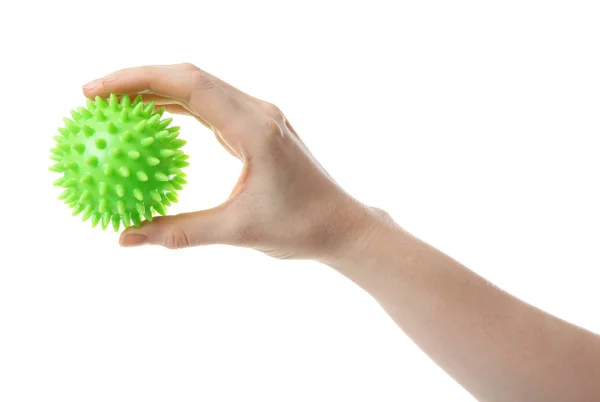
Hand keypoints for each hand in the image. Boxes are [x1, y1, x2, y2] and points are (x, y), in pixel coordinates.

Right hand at [83, 63, 381, 260]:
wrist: (342, 223)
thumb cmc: (300, 229)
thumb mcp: (237, 232)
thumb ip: (179, 232)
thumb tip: (126, 238)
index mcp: (255, 128)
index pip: (188, 85)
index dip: (137, 80)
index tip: (96, 93)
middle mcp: (258, 112)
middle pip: (190, 76)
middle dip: (138, 79)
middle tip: (93, 98)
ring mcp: (260, 116)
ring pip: (200, 87)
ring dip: (157, 90)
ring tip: (116, 106)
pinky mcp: (259, 126)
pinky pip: (211, 106)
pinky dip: (178, 108)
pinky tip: (154, 121)